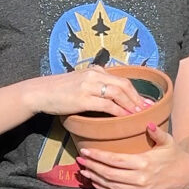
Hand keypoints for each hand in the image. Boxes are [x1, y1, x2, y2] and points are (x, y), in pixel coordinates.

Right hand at [27, 67, 149, 118]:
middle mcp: (94, 75)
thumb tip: (108, 97)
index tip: (145, 101)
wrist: (40, 92)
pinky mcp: (83, 98)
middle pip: (124, 85)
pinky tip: (125, 118)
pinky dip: (119, 111)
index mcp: (95, 71)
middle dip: (137, 98)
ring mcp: (89, 86)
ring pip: (118, 94)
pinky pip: (107, 105)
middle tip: (148, 109)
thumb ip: (93, 85)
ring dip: (131, 105)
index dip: (135, 91)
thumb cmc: (58, 91)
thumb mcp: (78, 82)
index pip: (121, 79)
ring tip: (139, 115)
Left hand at [77, 125, 188, 188]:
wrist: (188, 175)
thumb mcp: (168, 141)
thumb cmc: (175, 155)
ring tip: (84, 172)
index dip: (98, 157)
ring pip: (111, 186)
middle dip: (92, 167)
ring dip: (95, 179)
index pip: (115, 160)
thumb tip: (147, 123)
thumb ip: (156, 132)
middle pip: (109, 174)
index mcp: (144, 163)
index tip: (85, 152)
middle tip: (80, 160)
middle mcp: (140, 179)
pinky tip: (96, 184)